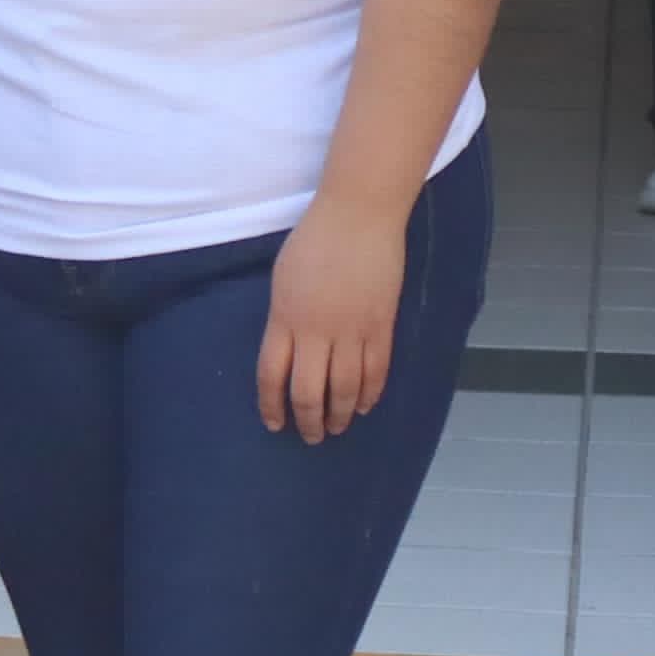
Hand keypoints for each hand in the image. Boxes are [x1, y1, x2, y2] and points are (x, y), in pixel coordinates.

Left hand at [257, 195, 407, 442]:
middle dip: (308, 421)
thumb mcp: (283, 281)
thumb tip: (288, 350)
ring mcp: (352, 331)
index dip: (272, 405)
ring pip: (345, 388)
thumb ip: (284, 319)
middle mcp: (316, 332)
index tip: (274, 423)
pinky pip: (376, 371)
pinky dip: (369, 394)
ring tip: (336, 428)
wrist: (359, 218)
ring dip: (339, 414)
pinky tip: (363, 406)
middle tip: (310, 437)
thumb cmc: (314, 242)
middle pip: (309, 391)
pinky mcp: (382, 326)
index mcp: (284, 319)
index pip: (272, 376)